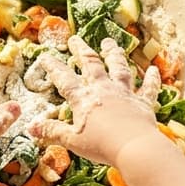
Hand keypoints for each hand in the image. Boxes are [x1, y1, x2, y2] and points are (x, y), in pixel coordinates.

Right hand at [30, 35, 162, 163]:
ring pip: (119, 68)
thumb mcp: (71, 140)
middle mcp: (103, 90)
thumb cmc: (100, 145)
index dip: (54, 67)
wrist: (134, 147)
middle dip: (82, 51)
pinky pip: (148, 88)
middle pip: (92, 65)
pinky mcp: (143, 102)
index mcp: (83, 99)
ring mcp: (124, 94)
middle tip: (76, 39)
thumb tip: (30, 128)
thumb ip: (52, 131)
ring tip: (109, 43)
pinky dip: (152, 79)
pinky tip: (154, 69)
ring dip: (114, 54)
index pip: (64, 79)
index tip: (45, 55)